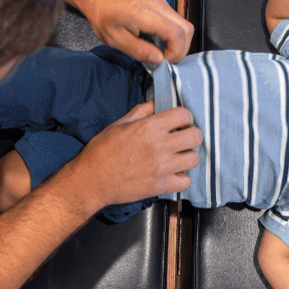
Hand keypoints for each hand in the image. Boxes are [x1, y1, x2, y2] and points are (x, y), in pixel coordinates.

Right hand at [58, 101, 203, 209]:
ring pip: (194, 159)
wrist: (92, 180)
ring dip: (187, 156)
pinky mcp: (161, 186)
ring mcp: (162, 167)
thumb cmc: (102, 150)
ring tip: (177, 157)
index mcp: (149, 127)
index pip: (184, 115)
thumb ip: (142, 111)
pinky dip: (181, 178)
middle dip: (190, 135)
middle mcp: (159, 146)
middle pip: (195, 136)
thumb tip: (158, 102)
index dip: (184, 117)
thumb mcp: (119, 123)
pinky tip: (172, 174)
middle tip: (182, 139)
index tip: (179, 123)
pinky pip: (185, 181)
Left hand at [83, 0, 192, 65]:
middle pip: (187, 28)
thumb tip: (158, 60)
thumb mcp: (115, 39)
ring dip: (178, 41)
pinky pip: (175, 19)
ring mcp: (160, 1)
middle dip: (182, 49)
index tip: (164, 62)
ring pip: (183, 23)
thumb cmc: (101, 13)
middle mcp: (158, 5)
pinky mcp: (159, 1)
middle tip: (166, 60)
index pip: (178, 34)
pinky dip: (173, 33)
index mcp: (147, 13)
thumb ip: (139, 51)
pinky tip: (158, 41)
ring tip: (162, 52)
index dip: (176, 53)